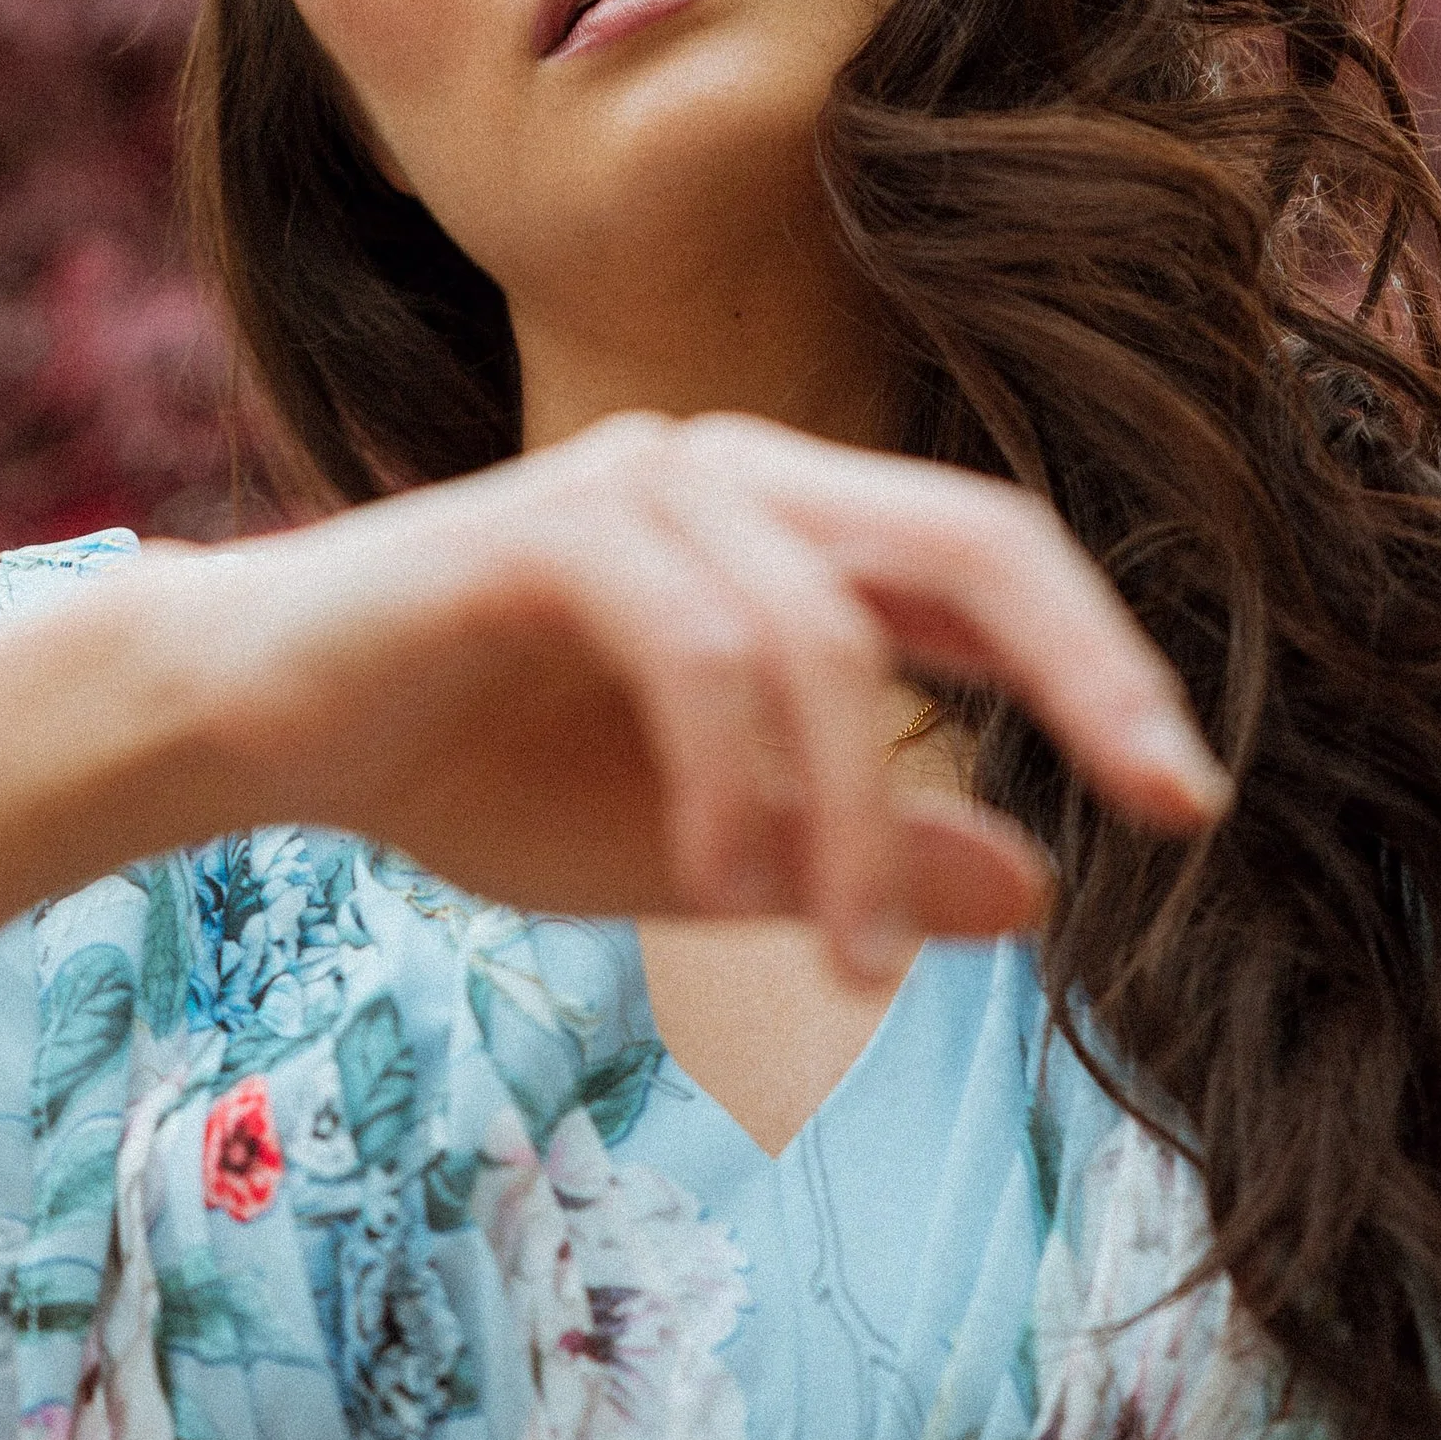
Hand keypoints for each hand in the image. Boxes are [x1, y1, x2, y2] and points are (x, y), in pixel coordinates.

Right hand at [181, 412, 1229, 986]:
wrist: (255, 719)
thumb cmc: (473, 767)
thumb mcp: (701, 851)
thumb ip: (857, 859)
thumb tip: (1037, 891)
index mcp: (785, 526)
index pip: (988, 563)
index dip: (1103, 666)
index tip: (1185, 806)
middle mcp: (736, 472)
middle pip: (967, 536)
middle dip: (1083, 666)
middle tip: (1166, 808)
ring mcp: (642, 481)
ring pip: (827, 635)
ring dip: (852, 814)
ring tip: (843, 967)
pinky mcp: (547, 525)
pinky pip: (696, 646)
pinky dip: (734, 780)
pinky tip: (722, 883)